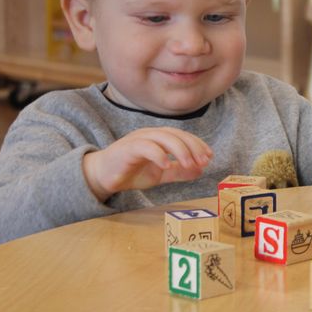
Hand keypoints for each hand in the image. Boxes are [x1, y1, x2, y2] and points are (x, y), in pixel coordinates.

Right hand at [82, 128, 212, 200]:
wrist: (102, 177)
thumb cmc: (131, 172)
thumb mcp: (160, 174)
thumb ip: (178, 172)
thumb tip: (200, 171)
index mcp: (158, 138)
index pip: (182, 136)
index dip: (197, 144)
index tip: (209, 157)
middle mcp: (150, 134)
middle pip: (175, 134)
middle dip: (192, 147)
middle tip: (203, 161)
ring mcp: (138, 139)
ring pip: (163, 138)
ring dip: (179, 150)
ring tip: (190, 165)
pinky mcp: (127, 148)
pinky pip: (145, 147)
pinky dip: (158, 155)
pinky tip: (167, 166)